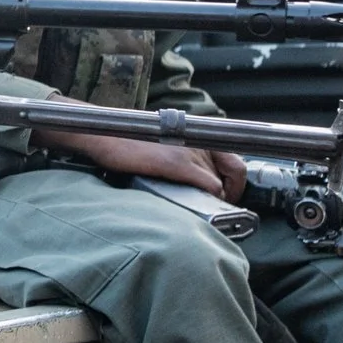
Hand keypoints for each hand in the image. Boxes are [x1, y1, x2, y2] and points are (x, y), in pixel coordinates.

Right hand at [41, 129, 236, 198]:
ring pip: (220, 184)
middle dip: (228, 195)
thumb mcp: (165, 146)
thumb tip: (201, 184)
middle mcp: (199, 139)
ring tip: (202, 208)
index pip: (235, 162)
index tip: (228, 196)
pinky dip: (210, 199)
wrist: (105, 136)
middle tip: (217, 207)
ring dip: (215, 200)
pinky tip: (197, 204)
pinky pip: (210, 186)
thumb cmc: (129, 144)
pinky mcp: (177, 163)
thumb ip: (186, 158)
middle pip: (232, 175)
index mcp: (198, 133)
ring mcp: (190, 151)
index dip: (237, 184)